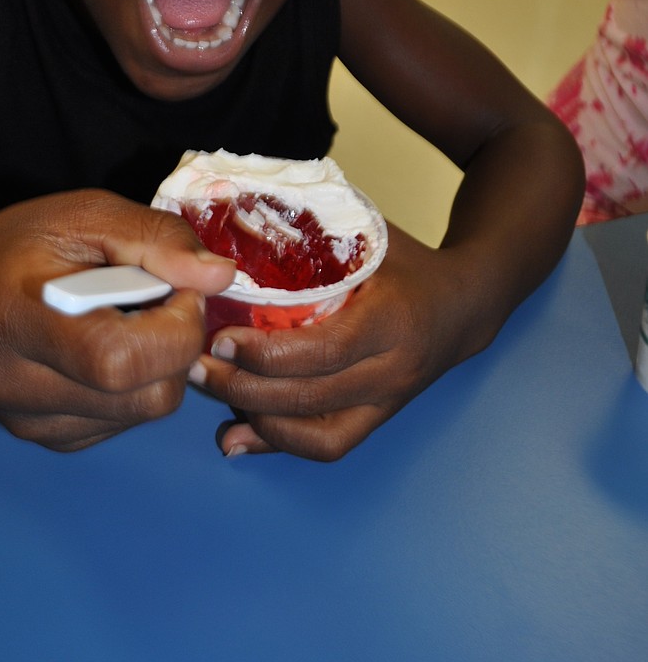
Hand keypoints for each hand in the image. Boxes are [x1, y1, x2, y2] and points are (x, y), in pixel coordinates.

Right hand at [0, 190, 234, 450]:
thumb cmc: (24, 245)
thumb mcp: (85, 214)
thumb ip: (153, 238)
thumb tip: (219, 277)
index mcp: (16, 319)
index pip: (118, 359)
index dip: (173, 326)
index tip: (179, 287)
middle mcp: (18, 387)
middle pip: (147, 396)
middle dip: (179, 344)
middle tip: (162, 301)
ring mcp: (33, 423)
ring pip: (148, 411)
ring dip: (164, 365)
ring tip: (133, 321)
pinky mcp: (52, 440)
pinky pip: (131, 421)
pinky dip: (142, 384)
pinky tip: (114, 348)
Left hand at [188, 225, 482, 461]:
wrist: (465, 305)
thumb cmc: (407, 263)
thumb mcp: (370, 236)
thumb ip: (315, 232)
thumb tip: (239, 216)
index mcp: (392, 320)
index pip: (325, 350)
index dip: (268, 354)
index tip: (221, 338)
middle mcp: (392, 370)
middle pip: (312, 398)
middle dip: (245, 389)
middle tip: (197, 365)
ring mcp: (387, 403)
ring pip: (318, 435)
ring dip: (258, 421)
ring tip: (211, 393)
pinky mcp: (378, 420)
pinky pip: (328, 445)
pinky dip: (279, 444)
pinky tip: (239, 437)